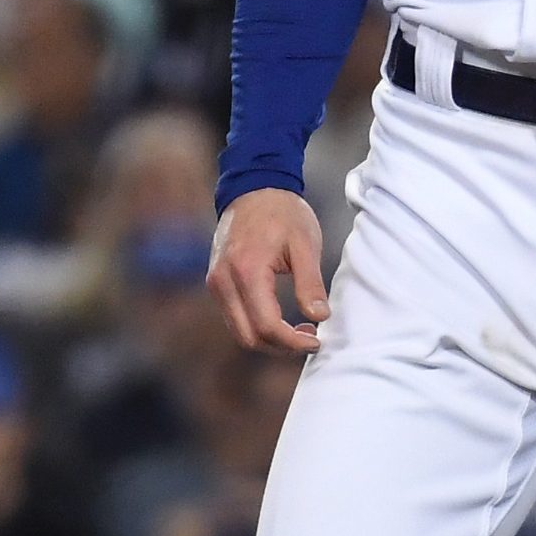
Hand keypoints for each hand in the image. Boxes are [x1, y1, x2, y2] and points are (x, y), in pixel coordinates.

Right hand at [208, 189, 330, 355]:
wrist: (254, 189)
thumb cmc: (283, 213)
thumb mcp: (305, 244)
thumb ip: (310, 283)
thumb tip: (319, 318)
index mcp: (246, 271)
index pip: (266, 325)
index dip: (292, 341)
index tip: (318, 340)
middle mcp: (223, 282)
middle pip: (248, 336)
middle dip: (281, 346)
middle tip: (312, 338)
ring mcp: (215, 283)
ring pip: (239, 331)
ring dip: (269, 339)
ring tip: (301, 330)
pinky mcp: (216, 283)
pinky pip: (235, 317)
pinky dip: (257, 326)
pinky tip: (282, 319)